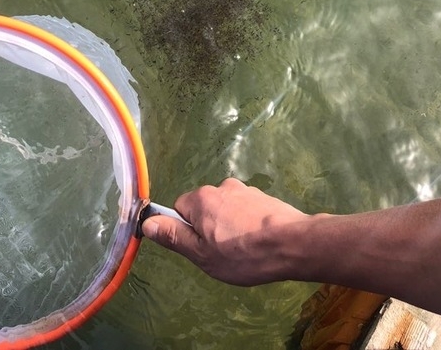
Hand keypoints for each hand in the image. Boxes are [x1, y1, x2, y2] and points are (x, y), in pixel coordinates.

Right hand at [141, 178, 309, 284]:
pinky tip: (259, 242)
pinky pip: (245, 211)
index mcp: (201, 198)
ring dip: (229, 226)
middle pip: (203, 208)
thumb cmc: (243, 254)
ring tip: (245, 251)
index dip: (185, 231)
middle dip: (208, 228)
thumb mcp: (202, 254)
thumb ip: (174, 237)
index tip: (199, 248)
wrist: (292, 244)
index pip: (179, 209)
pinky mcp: (264, 197)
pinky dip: (247, 224)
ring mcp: (245, 190)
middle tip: (221, 253)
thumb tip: (148, 223)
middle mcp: (221, 187)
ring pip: (225, 210)